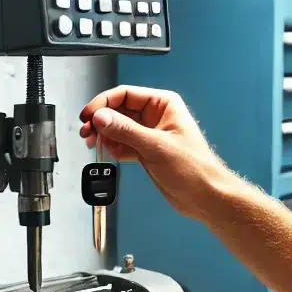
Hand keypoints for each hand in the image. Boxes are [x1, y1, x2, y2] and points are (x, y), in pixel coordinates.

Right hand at [79, 86, 240, 223]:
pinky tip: (110, 154)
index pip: (125, 94)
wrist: (204, 196)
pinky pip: (122, 145)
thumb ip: (126, 131)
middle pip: (118, 111)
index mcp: (163, 104)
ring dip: (105, 136)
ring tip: (94, 143)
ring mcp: (149, 135)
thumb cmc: (195, 169)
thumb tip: (102, 117)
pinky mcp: (145, 152)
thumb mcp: (156, 146)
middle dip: (101, 121)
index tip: (89, 116)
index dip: (104, 103)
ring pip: (118, 129)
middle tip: (87, 131)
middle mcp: (155, 117)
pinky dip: (114, 149)